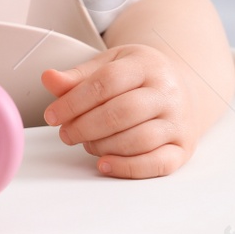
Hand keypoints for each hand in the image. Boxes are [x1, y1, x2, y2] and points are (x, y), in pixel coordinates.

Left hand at [41, 44, 195, 178]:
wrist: (185, 89)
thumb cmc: (141, 78)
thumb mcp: (110, 65)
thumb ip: (78, 76)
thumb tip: (49, 79)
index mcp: (146, 65)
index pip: (107, 82)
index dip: (74, 101)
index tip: (52, 115)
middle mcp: (167, 92)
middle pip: (122, 112)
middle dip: (85, 126)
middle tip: (66, 133)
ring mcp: (178, 122)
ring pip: (138, 140)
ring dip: (102, 146)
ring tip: (86, 143)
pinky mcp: (183, 149)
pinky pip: (157, 164)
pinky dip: (127, 168)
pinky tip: (104, 164)